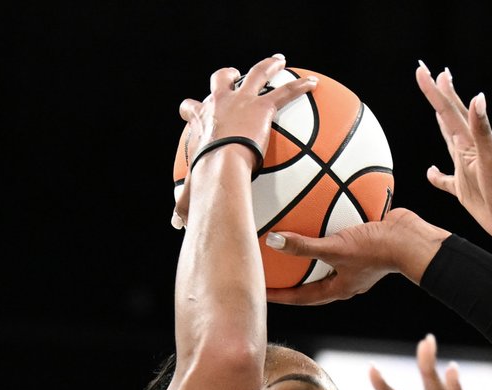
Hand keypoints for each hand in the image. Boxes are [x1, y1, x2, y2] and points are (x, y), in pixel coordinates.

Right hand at [172, 55, 316, 226]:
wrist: (220, 165)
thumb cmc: (203, 179)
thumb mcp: (192, 191)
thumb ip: (187, 205)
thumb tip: (177, 226)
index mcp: (202, 122)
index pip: (191, 111)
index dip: (192, 109)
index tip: (192, 108)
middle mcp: (219, 105)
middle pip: (220, 80)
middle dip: (228, 75)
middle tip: (235, 74)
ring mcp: (241, 102)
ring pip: (256, 75)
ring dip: (268, 66)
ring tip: (280, 62)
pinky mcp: (262, 107)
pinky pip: (285, 93)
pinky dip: (300, 87)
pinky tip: (314, 84)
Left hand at [264, 208, 449, 304]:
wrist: (411, 239)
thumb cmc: (377, 250)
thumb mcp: (336, 248)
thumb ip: (304, 246)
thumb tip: (272, 240)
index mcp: (340, 288)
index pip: (302, 298)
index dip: (280, 297)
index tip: (259, 294)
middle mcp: (348, 277)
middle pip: (313, 281)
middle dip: (293, 277)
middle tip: (271, 269)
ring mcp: (358, 261)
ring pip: (328, 258)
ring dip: (311, 250)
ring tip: (292, 236)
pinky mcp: (366, 242)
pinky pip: (341, 235)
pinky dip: (329, 225)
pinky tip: (321, 207)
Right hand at [414, 62, 491, 249]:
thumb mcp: (491, 162)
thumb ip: (482, 131)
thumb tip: (477, 98)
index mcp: (471, 144)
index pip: (449, 112)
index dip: (435, 91)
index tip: (423, 71)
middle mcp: (468, 152)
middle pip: (449, 118)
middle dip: (438, 96)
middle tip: (428, 73)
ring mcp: (466, 171)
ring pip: (449, 141)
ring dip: (442, 124)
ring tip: (436, 108)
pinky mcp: (465, 191)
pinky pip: (446, 180)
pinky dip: (436, 176)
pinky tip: (431, 171)